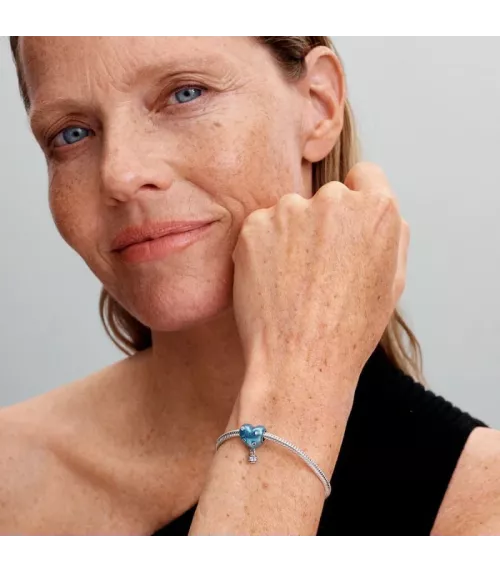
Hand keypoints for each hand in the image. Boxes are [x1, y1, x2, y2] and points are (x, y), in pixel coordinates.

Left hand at [231, 162, 408, 412]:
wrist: (299, 361)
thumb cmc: (349, 330)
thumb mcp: (393, 282)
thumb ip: (392, 234)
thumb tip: (377, 210)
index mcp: (376, 210)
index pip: (367, 176)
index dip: (359, 200)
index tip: (347, 225)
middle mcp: (333, 200)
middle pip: (328, 197)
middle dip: (325, 222)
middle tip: (318, 267)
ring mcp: (289, 210)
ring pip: (291, 212)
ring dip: (292, 235)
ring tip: (293, 281)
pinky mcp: (254, 226)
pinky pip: (261, 227)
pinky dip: (263, 247)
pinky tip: (271, 281)